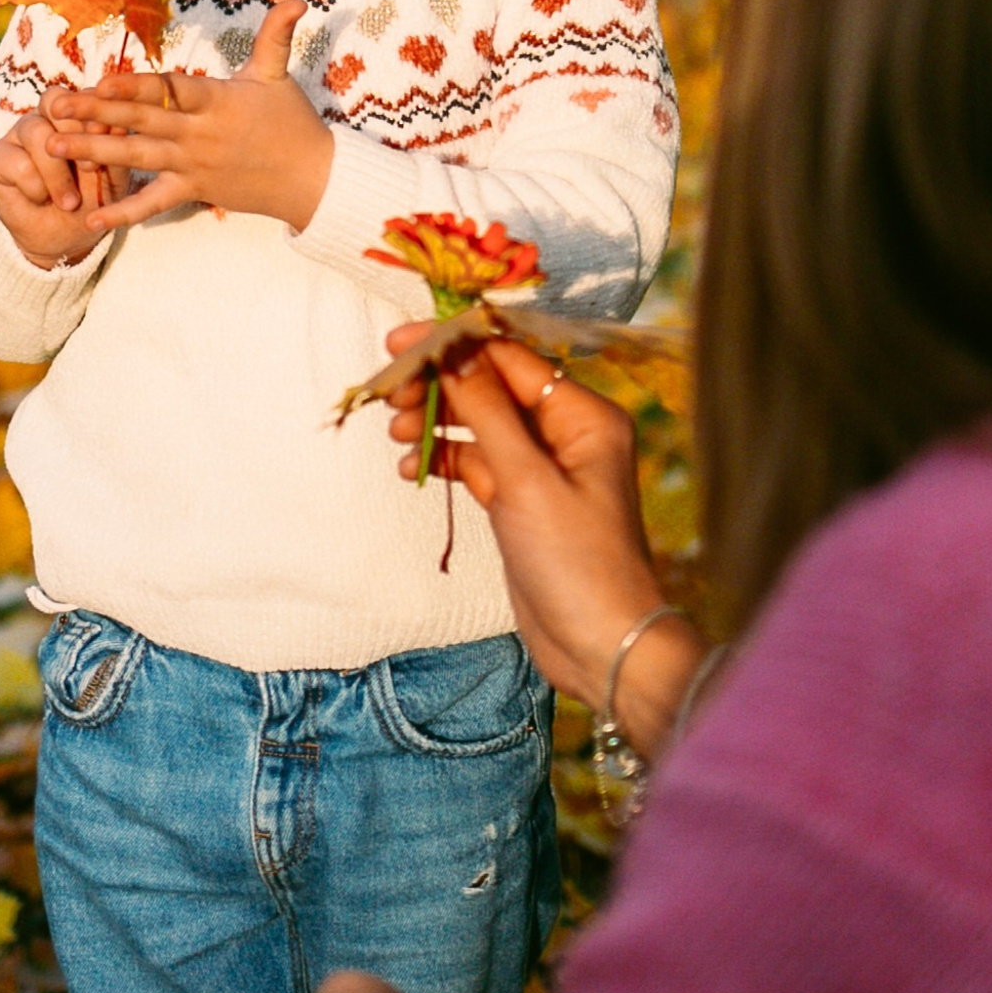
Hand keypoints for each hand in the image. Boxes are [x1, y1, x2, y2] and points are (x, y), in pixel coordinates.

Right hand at [0, 92, 128, 269]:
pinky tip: (42, 200)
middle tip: (90, 168)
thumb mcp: (111, 176)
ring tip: (70, 202)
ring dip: (56, 171)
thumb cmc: (92, 201)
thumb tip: (117, 122)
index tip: (107, 135)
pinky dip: (35, 186)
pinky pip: (16, 161)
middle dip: (74, 131)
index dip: (95, 111)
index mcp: (78, 114)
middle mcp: (48, 117)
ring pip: (35, 131)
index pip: (85, 95)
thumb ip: (112, 148)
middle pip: (54, 100)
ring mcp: (21, 133)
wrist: (62, 238)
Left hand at [44, 0, 334, 235]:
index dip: (134, 86)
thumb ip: (276, 35)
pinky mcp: (194, 191)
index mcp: (214, 100)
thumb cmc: (293, 122)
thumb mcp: (278, 75)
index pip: (168, 90)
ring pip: (137, 158)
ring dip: (94, 151)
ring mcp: (193, 165)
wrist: (314, 180)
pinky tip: (92, 216)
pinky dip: (124, 211)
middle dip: (96, 113)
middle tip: (56, 107)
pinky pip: (154, 203)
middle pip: (141, 122)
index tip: (99, 81)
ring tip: (55, 145)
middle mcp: (198, 134)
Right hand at [388, 334, 697, 746]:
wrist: (601, 647)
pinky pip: (476, 463)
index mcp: (584, 415)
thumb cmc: (577, 562)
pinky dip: (444, 459)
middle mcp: (567, 433)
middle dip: (439, 386)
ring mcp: (543, 468)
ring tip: (396, 435)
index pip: (510, 359)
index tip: (399, 345)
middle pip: (491, 387)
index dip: (454, 346)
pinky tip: (413, 468)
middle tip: (389, 397)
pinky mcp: (522, 501)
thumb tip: (453, 349)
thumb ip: (486, 410)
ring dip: (436, 422)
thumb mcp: (526, 480)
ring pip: (479, 424)